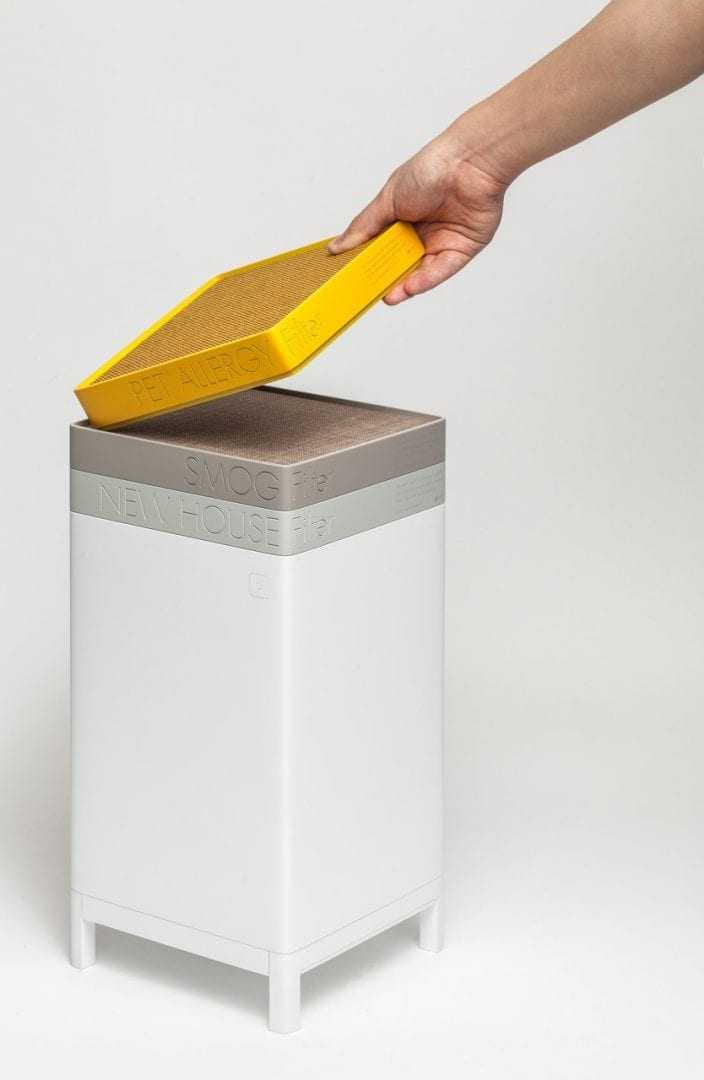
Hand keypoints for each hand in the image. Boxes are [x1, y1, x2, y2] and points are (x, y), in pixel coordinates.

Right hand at [328, 132, 507, 303]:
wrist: (469, 161)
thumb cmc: (431, 168)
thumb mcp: (387, 200)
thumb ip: (363, 227)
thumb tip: (337, 247)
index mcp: (403, 219)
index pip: (382, 249)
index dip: (369, 264)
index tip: (352, 278)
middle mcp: (422, 233)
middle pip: (400, 264)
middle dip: (385, 279)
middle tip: (368, 292)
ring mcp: (442, 243)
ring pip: (420, 272)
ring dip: (404, 286)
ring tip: (387, 296)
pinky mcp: (462, 250)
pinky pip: (441, 270)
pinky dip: (425, 280)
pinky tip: (410, 287)